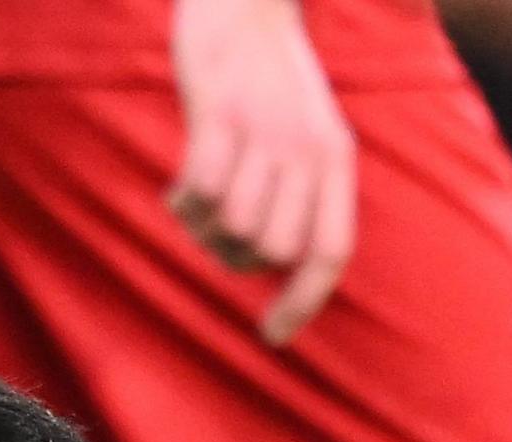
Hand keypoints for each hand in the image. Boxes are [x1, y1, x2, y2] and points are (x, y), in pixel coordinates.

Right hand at [169, 0, 356, 343]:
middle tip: (212, 235)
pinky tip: (177, 188)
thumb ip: (298, 191)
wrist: (246, 0)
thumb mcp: (302, 131)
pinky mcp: (221, 115)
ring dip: (202, 229)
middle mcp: (307, 150)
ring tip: (193, 204)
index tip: (272, 337)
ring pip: (232, 228)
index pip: (329, 252)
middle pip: (272, 251)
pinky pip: (198, 192)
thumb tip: (267, 260)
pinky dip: (181, 201)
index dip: (303, 303)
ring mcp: (265, 133)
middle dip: (234, 257)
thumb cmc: (265, 76)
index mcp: (334, 159)